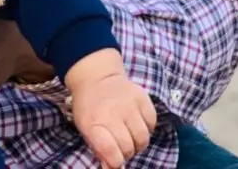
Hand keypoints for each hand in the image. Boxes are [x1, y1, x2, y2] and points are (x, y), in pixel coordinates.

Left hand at [66, 51, 156, 168]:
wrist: (96, 77)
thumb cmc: (90, 107)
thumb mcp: (85, 127)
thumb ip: (99, 150)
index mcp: (92, 122)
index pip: (111, 153)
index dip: (114, 162)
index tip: (113, 160)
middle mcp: (112, 113)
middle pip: (128, 148)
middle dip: (125, 151)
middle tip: (120, 143)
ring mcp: (128, 104)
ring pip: (143, 139)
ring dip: (137, 142)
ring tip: (129, 133)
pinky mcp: (142, 97)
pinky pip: (152, 124)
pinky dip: (146, 127)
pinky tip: (135, 121)